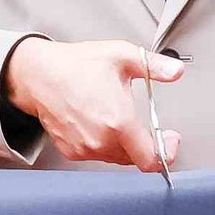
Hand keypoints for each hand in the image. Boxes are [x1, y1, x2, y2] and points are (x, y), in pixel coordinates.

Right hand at [4, 37, 182, 170]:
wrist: (38, 75)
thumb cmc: (75, 65)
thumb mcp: (121, 55)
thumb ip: (154, 66)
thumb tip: (176, 70)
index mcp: (118, 121)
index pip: (151, 159)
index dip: (167, 152)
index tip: (170, 139)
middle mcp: (100, 140)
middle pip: (136, 158)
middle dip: (147, 144)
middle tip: (149, 127)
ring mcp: (84, 148)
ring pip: (117, 157)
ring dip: (126, 144)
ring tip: (121, 120)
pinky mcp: (72, 151)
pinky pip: (98, 155)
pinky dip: (106, 144)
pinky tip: (102, 123)